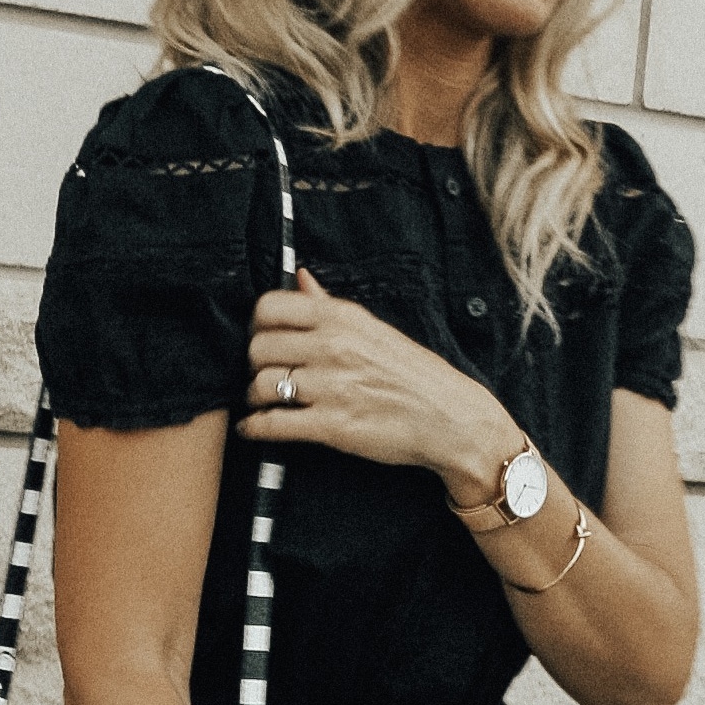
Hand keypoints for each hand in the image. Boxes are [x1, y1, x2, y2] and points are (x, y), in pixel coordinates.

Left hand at [242, 271, 512, 503]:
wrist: (451, 419)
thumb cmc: (414, 375)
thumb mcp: (374, 328)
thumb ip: (329, 305)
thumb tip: (300, 277)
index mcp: (341, 319)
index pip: (268, 307)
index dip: (256, 325)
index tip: (262, 339)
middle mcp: (333, 347)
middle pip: (257, 347)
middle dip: (252, 364)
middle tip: (262, 373)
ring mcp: (331, 387)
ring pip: (260, 385)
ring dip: (253, 397)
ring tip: (262, 402)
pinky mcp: (332, 426)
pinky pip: (273, 424)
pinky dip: (255, 428)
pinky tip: (254, 428)